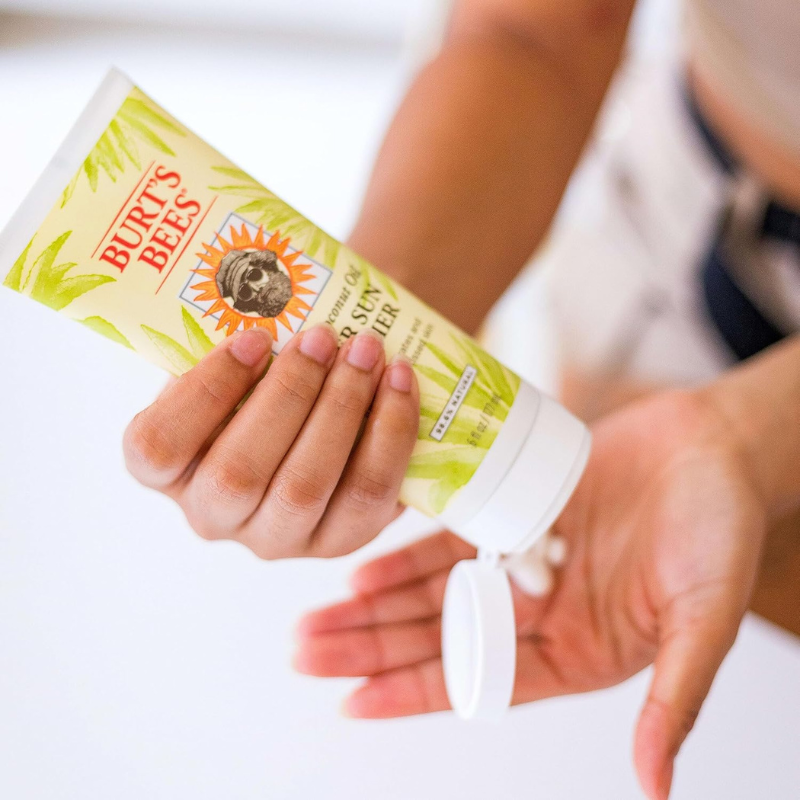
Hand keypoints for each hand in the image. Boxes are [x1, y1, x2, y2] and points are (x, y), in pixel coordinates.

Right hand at [124, 325, 418, 558]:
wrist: (327, 414)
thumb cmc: (268, 381)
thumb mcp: (237, 367)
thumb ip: (237, 350)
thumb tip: (270, 301)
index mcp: (169, 471)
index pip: (156, 448)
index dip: (203, 392)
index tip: (252, 338)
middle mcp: (214, 515)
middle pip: (237, 473)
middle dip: (288, 394)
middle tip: (323, 336)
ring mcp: (276, 538)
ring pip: (304, 486)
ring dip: (341, 408)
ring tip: (367, 349)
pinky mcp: (339, 541)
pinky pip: (367, 493)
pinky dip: (389, 431)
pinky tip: (399, 380)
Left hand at [294, 390, 767, 798]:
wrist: (714, 446)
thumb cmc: (719, 528)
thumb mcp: (704, 616)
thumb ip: (674, 696)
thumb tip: (657, 784)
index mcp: (576, 650)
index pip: (476, 683)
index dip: (410, 694)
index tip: (350, 701)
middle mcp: (538, 612)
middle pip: (436, 638)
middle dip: (370, 646)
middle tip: (304, 650)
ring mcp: (520, 561)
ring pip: (430, 592)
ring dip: (373, 603)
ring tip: (315, 615)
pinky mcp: (512, 512)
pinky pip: (448, 539)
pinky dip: (405, 554)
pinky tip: (361, 564)